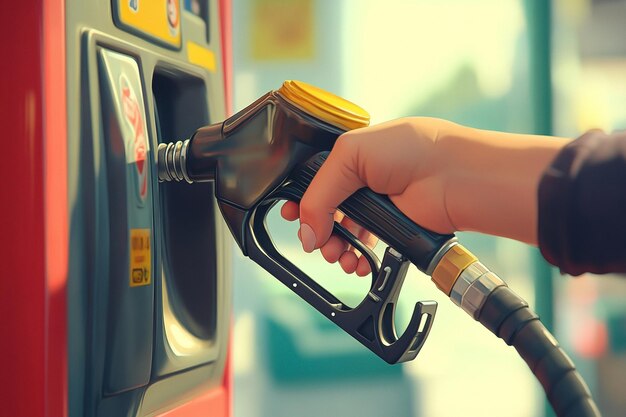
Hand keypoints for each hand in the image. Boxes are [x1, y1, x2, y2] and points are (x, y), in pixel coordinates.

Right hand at [281, 117, 456, 275]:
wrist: (453, 177)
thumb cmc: (413, 149)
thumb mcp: (350, 155)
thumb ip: (319, 192)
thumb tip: (307, 231)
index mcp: (349, 156)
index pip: (312, 181)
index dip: (300, 200)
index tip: (291, 215)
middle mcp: (360, 181)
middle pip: (323, 212)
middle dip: (315, 230)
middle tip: (315, 242)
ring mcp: (374, 206)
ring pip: (341, 233)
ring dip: (334, 248)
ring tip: (337, 255)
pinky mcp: (389, 228)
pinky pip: (363, 248)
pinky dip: (356, 258)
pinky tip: (356, 261)